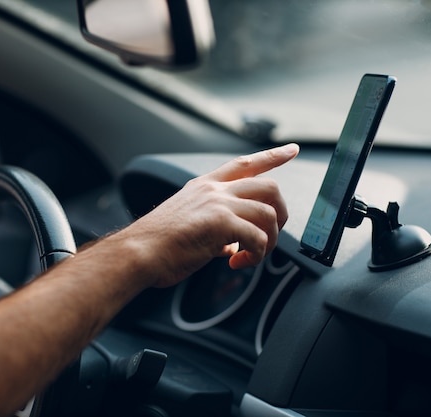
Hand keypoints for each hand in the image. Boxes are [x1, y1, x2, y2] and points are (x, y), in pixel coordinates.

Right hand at [121, 143, 298, 287]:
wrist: (139, 252)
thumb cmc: (158, 245)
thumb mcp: (189, 226)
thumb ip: (216, 230)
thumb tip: (231, 245)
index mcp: (205, 186)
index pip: (244, 163)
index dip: (272, 156)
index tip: (291, 149)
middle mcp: (214, 189)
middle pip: (269, 186)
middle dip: (281, 212)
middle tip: (271, 236)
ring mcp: (218, 203)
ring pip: (269, 212)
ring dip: (270, 240)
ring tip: (252, 256)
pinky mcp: (220, 222)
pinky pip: (258, 238)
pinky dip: (255, 255)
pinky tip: (239, 263)